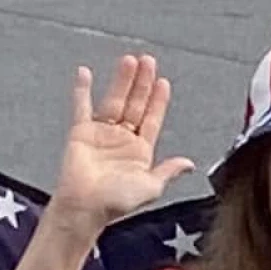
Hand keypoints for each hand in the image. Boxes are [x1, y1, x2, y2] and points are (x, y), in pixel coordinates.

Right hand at [51, 54, 194, 232]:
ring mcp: (101, 134)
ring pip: (114, 100)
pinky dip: (82, 90)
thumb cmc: (116, 203)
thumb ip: (168, 172)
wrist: (85, 208)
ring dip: (122, 81)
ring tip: (129, 61)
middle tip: (148, 60)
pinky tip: (85, 73)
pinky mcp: (80, 133)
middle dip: (142, 83)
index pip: (152, 118)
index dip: (158, 100)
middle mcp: (122, 139)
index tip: (163, 81)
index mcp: (140, 151)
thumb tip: (189, 164)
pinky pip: (81, 106)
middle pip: (135, 104)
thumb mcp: (151, 187)